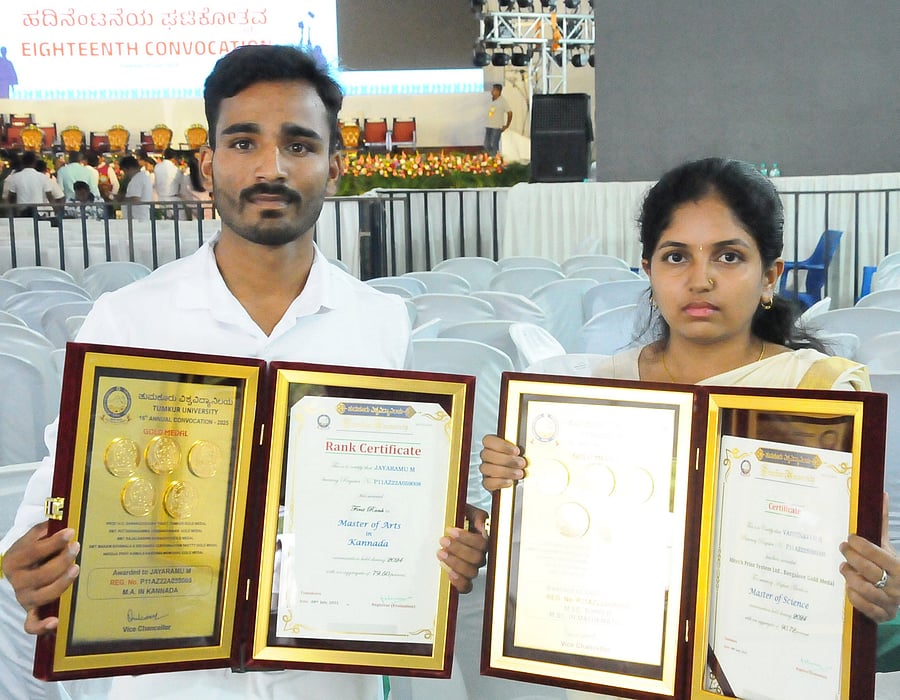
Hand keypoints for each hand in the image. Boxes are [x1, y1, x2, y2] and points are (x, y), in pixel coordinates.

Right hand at [2, 522, 79, 634]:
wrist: (17, 572)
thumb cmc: (30, 554)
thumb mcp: (31, 539)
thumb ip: (42, 530)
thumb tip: (60, 518)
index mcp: (14, 561)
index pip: (34, 552)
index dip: (53, 542)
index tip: (70, 533)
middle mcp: (17, 582)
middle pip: (42, 574)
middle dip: (62, 560)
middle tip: (76, 547)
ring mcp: (24, 598)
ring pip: (44, 595)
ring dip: (62, 583)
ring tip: (76, 569)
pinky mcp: (31, 612)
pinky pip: (32, 624)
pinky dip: (42, 626)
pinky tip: (55, 621)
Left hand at [437, 504, 487, 593]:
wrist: (446, 524)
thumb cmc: (457, 518)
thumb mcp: (466, 511)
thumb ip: (477, 516)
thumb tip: (482, 526)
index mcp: (483, 540)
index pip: (482, 544)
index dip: (467, 538)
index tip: (450, 530)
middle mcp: (480, 555)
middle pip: (477, 559)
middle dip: (458, 549)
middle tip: (443, 541)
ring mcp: (472, 567)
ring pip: (471, 572)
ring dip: (455, 563)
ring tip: (440, 553)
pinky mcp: (462, 578)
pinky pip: (466, 587)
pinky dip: (458, 582)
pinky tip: (448, 571)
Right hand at [479, 434, 524, 490]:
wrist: (526, 480)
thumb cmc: (523, 462)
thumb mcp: (526, 451)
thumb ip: (525, 446)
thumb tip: (534, 440)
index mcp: (494, 445)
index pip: (488, 440)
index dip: (501, 445)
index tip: (516, 450)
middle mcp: (488, 457)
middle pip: (487, 454)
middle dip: (506, 460)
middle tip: (521, 463)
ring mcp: (486, 470)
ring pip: (486, 468)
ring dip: (504, 471)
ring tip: (519, 473)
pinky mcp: (488, 483)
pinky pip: (488, 482)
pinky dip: (499, 482)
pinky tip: (510, 481)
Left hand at [839, 493, 899, 622]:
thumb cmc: (888, 566)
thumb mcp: (887, 546)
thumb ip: (882, 523)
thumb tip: (881, 493)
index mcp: (899, 567)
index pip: (878, 554)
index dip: (861, 546)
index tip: (850, 538)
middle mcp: (897, 586)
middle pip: (868, 570)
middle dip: (851, 558)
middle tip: (843, 549)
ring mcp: (890, 602)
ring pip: (864, 589)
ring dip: (849, 577)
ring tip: (844, 568)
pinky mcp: (881, 615)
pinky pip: (863, 607)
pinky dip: (853, 596)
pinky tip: (848, 587)